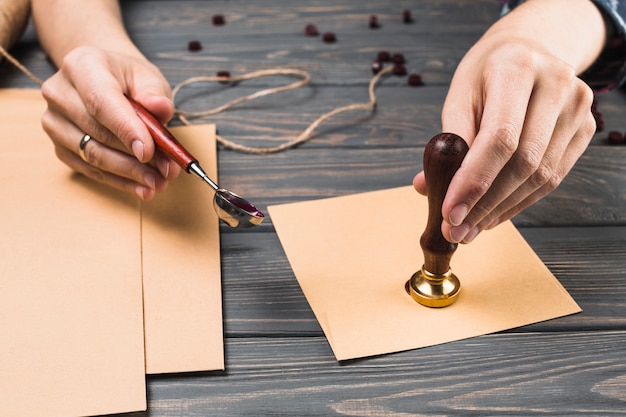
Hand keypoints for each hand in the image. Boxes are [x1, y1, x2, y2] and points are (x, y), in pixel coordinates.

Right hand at [40, 45, 181, 199]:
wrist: (105, 80)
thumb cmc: (128, 79)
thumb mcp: (148, 77)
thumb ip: (155, 94)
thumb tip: (160, 108)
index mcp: (82, 65)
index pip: (101, 102)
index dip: (125, 129)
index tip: (149, 152)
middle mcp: (60, 93)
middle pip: (97, 133)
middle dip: (137, 158)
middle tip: (167, 171)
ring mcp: (54, 121)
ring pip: (93, 155)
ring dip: (130, 174)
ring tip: (160, 182)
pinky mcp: (59, 146)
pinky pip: (90, 170)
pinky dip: (119, 181)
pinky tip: (142, 187)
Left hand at [413, 36, 595, 242]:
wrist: (528, 51)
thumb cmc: (486, 76)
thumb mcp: (459, 95)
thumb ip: (447, 141)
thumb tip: (426, 188)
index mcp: (517, 67)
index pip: (499, 138)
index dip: (473, 181)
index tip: (449, 213)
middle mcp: (556, 84)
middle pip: (523, 162)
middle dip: (484, 204)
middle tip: (456, 230)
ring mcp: (578, 107)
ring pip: (540, 176)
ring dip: (501, 210)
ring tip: (470, 228)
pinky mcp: (586, 127)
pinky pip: (553, 177)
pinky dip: (520, 202)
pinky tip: (494, 213)